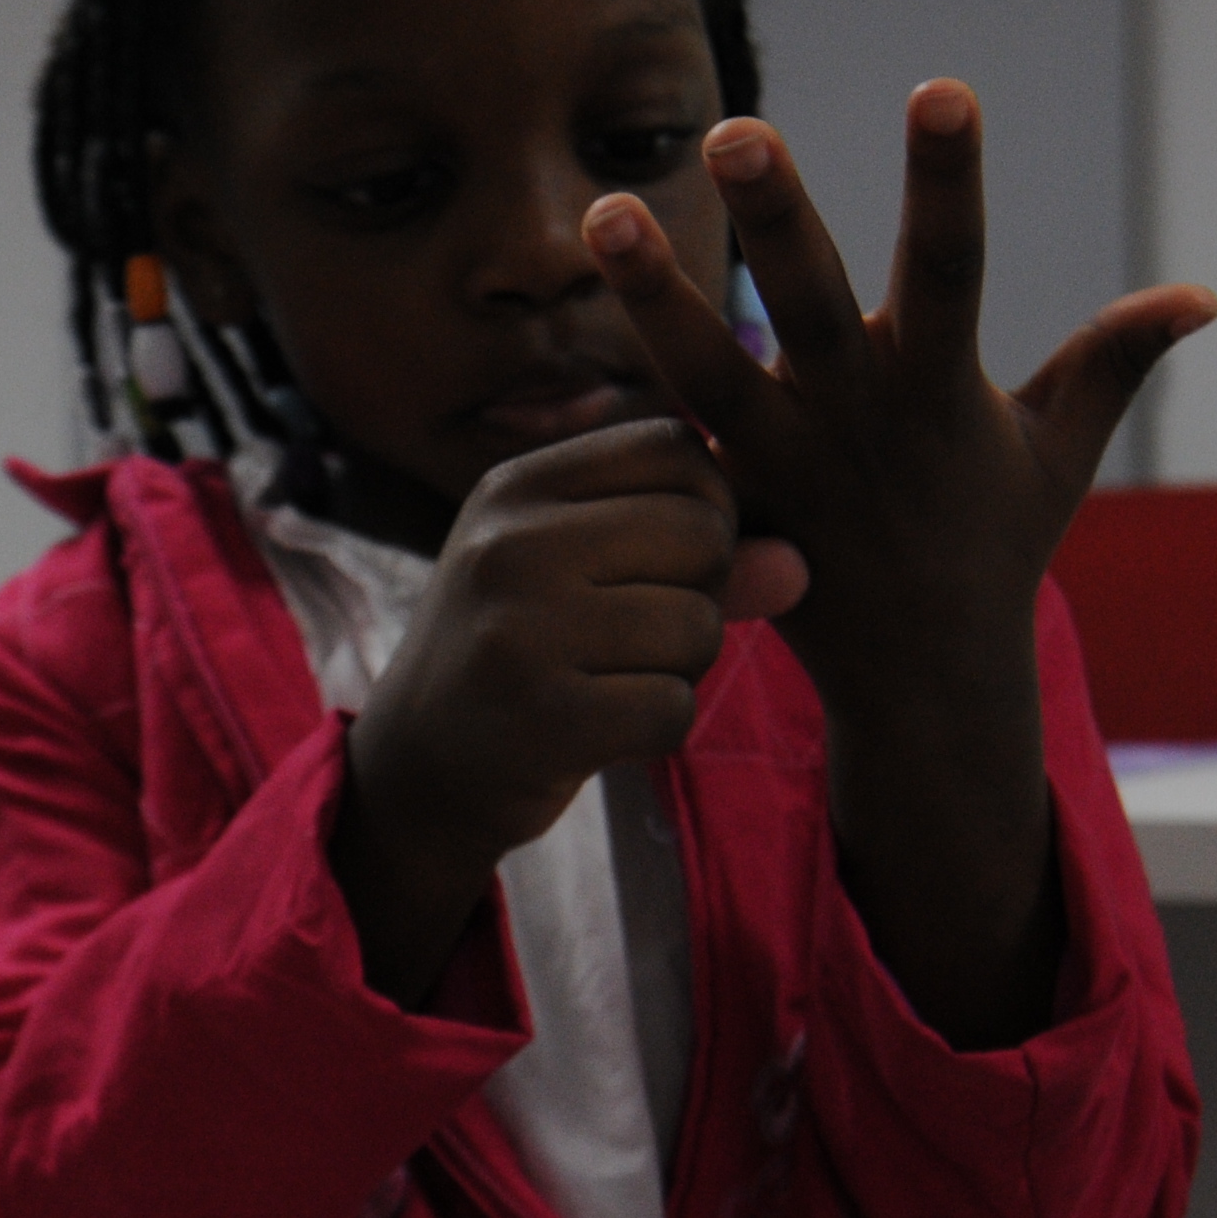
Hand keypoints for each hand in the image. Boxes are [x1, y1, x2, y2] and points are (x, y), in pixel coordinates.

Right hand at [330, 419, 799, 1003]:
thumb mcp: (584, 578)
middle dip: (701, 591)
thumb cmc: (521, 654)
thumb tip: (801, 565)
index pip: (675, 447)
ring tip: (615, 680)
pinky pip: (674, 707)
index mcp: (518, 487)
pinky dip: (659, 727)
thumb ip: (699, 559)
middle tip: (640, 634)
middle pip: (701, 531)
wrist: (415, 770)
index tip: (673, 558)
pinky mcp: (541, 717)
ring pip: (696, 624)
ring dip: (682, 668)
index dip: (708, 504)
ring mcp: (521, 629)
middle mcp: (510, 543)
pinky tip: (603, 730)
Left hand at [581, 79, 1216, 1043]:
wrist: (920, 678)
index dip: (949, 177)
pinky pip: (663, 444)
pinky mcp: (725, 503)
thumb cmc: (993, 543)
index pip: (954, 262)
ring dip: (653, 296)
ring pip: (706, 370)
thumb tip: (1205, 295)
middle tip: (734, 130)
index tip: (943, 88)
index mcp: (940, 388)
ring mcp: (780, 463)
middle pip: (812, 305)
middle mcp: (855, 417)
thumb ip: (1113, 362)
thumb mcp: (1058, 453)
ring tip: (598, 214)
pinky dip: (613, 395)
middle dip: (776, 218)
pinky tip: (563, 322)